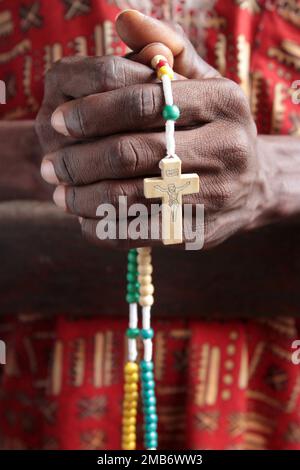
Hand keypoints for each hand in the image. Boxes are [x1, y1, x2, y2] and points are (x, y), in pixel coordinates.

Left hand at [37, 10, 258, 248]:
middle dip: (80, 161)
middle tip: (51, 166)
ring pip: (132, 196)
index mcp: (222, 102)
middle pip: (133, 152)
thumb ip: (165, 49)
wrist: (255, 184)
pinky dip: (106, 228)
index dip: (93, 112)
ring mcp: (216, 193)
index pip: (144, 101)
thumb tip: (124, 19)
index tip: (58, 122)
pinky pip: (143, 232)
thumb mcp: (202, 82)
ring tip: (60, 195)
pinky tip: (86, 221)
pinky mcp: (202, 229)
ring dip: (85, 198)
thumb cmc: (216, 127)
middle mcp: (225, 148)